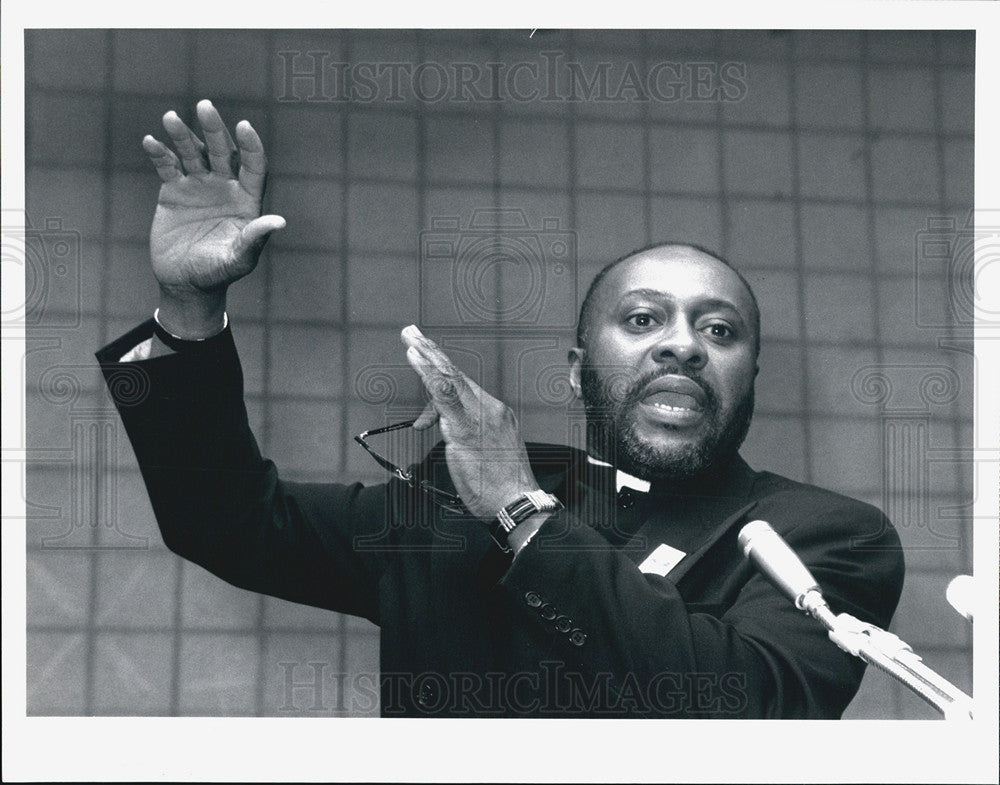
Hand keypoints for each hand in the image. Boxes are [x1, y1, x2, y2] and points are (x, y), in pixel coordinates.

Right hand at [142, 99, 284, 334]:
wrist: (186, 282)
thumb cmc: (219, 273)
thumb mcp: (239, 258)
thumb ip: (255, 238)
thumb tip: (279, 221)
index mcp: (247, 199)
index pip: (253, 165)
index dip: (251, 146)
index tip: (244, 126)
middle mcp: (225, 186)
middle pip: (222, 150)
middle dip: (214, 129)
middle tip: (204, 106)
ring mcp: (199, 185)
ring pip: (193, 152)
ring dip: (182, 135)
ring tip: (171, 118)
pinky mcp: (174, 191)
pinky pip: (167, 166)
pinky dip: (160, 153)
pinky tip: (151, 142)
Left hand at [401, 325, 540, 520]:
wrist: (517, 502)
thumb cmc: (501, 486)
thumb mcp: (484, 455)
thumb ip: (462, 436)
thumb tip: (440, 427)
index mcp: (496, 413)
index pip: (463, 388)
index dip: (441, 369)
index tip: (427, 351)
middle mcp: (490, 408)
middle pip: (456, 374)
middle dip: (432, 351)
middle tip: (412, 332)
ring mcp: (479, 416)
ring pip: (449, 379)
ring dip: (427, 356)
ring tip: (409, 339)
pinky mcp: (466, 428)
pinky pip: (444, 396)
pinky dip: (429, 375)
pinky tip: (416, 360)